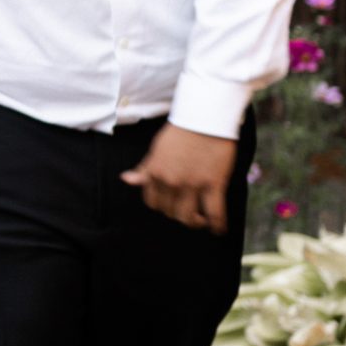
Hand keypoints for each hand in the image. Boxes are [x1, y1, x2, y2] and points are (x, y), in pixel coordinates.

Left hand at [121, 123, 236, 232]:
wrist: (205, 117)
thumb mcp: (157, 149)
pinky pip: (215, 212)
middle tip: (188, 211)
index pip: (153, 202)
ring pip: (189, 217)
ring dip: (195, 223)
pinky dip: (217, 224)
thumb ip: (144, 168)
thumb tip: (126, 179)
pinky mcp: (214, 184)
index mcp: (155, 173)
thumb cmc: (181, 131)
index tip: (170, 205)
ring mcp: (193, 184)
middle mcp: (171, 182)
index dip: (162, 206)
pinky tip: (219, 229)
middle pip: (170, 212)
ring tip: (202, 220)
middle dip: (178, 214)